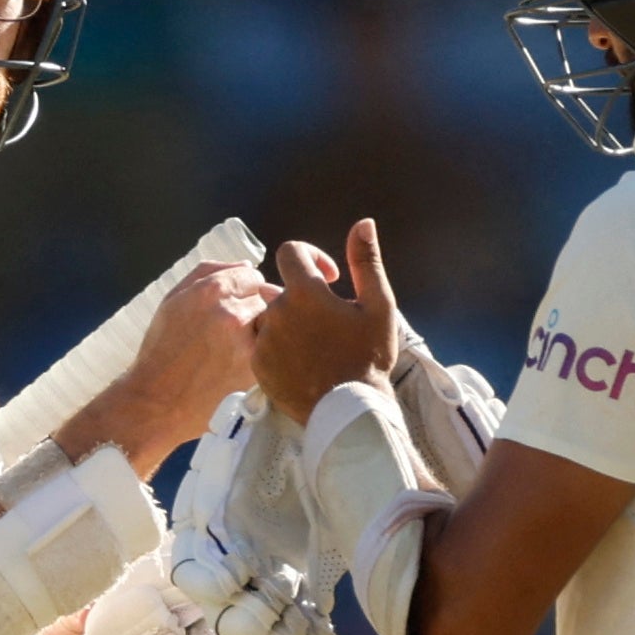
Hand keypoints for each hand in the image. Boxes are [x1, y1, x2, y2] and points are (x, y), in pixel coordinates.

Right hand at [64, 261, 277, 475]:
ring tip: (239, 345)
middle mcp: (232, 313)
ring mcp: (246, 343)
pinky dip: (262, 354)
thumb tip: (247, 265)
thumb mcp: (173, 300)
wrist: (156, 401)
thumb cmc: (161, 349)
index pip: (252, 275)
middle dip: (255, 308)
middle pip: (266, 297)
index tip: (236, 303)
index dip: (245, 289)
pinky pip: (271, 351)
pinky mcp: (255, 371)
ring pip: (272, 323)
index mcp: (211, 291)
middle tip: (236, 327)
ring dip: (262, 330)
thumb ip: (209, 272)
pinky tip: (241, 363)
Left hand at [253, 220, 401, 422]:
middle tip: (330, 324)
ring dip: (290, 321)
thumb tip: (363, 223)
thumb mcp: (379, 306)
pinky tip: (302, 362)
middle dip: (304, 297)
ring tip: (315, 345)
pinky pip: (263, 343)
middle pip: (283, 288)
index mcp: (304, 292)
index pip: (292, 252)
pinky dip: (279, 346)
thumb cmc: (369, 357)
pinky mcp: (256, 364)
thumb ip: (366, 261)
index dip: (312, 258)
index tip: (330, 279)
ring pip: (272, 316)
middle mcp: (276, 311)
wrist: (349, 412)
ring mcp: (263, 339)